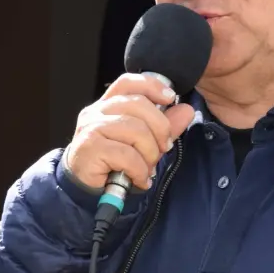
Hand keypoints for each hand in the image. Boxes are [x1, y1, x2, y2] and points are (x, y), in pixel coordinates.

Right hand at [62, 73, 195, 190]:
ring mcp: (91, 128)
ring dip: (149, 154)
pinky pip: (127, 155)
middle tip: (163, 148)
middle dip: (160, 128)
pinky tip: (138, 178)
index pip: (128, 82)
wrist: (87, 190)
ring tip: (147, 168)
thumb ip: (163, 125)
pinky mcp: (89, 148)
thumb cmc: (114, 163)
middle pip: (138, 105)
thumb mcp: (144, 142)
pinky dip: (139, 170)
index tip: (170, 98)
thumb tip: (186, 110)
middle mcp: (96, 111)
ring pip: (135, 130)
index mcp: (108, 105)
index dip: (151, 85)